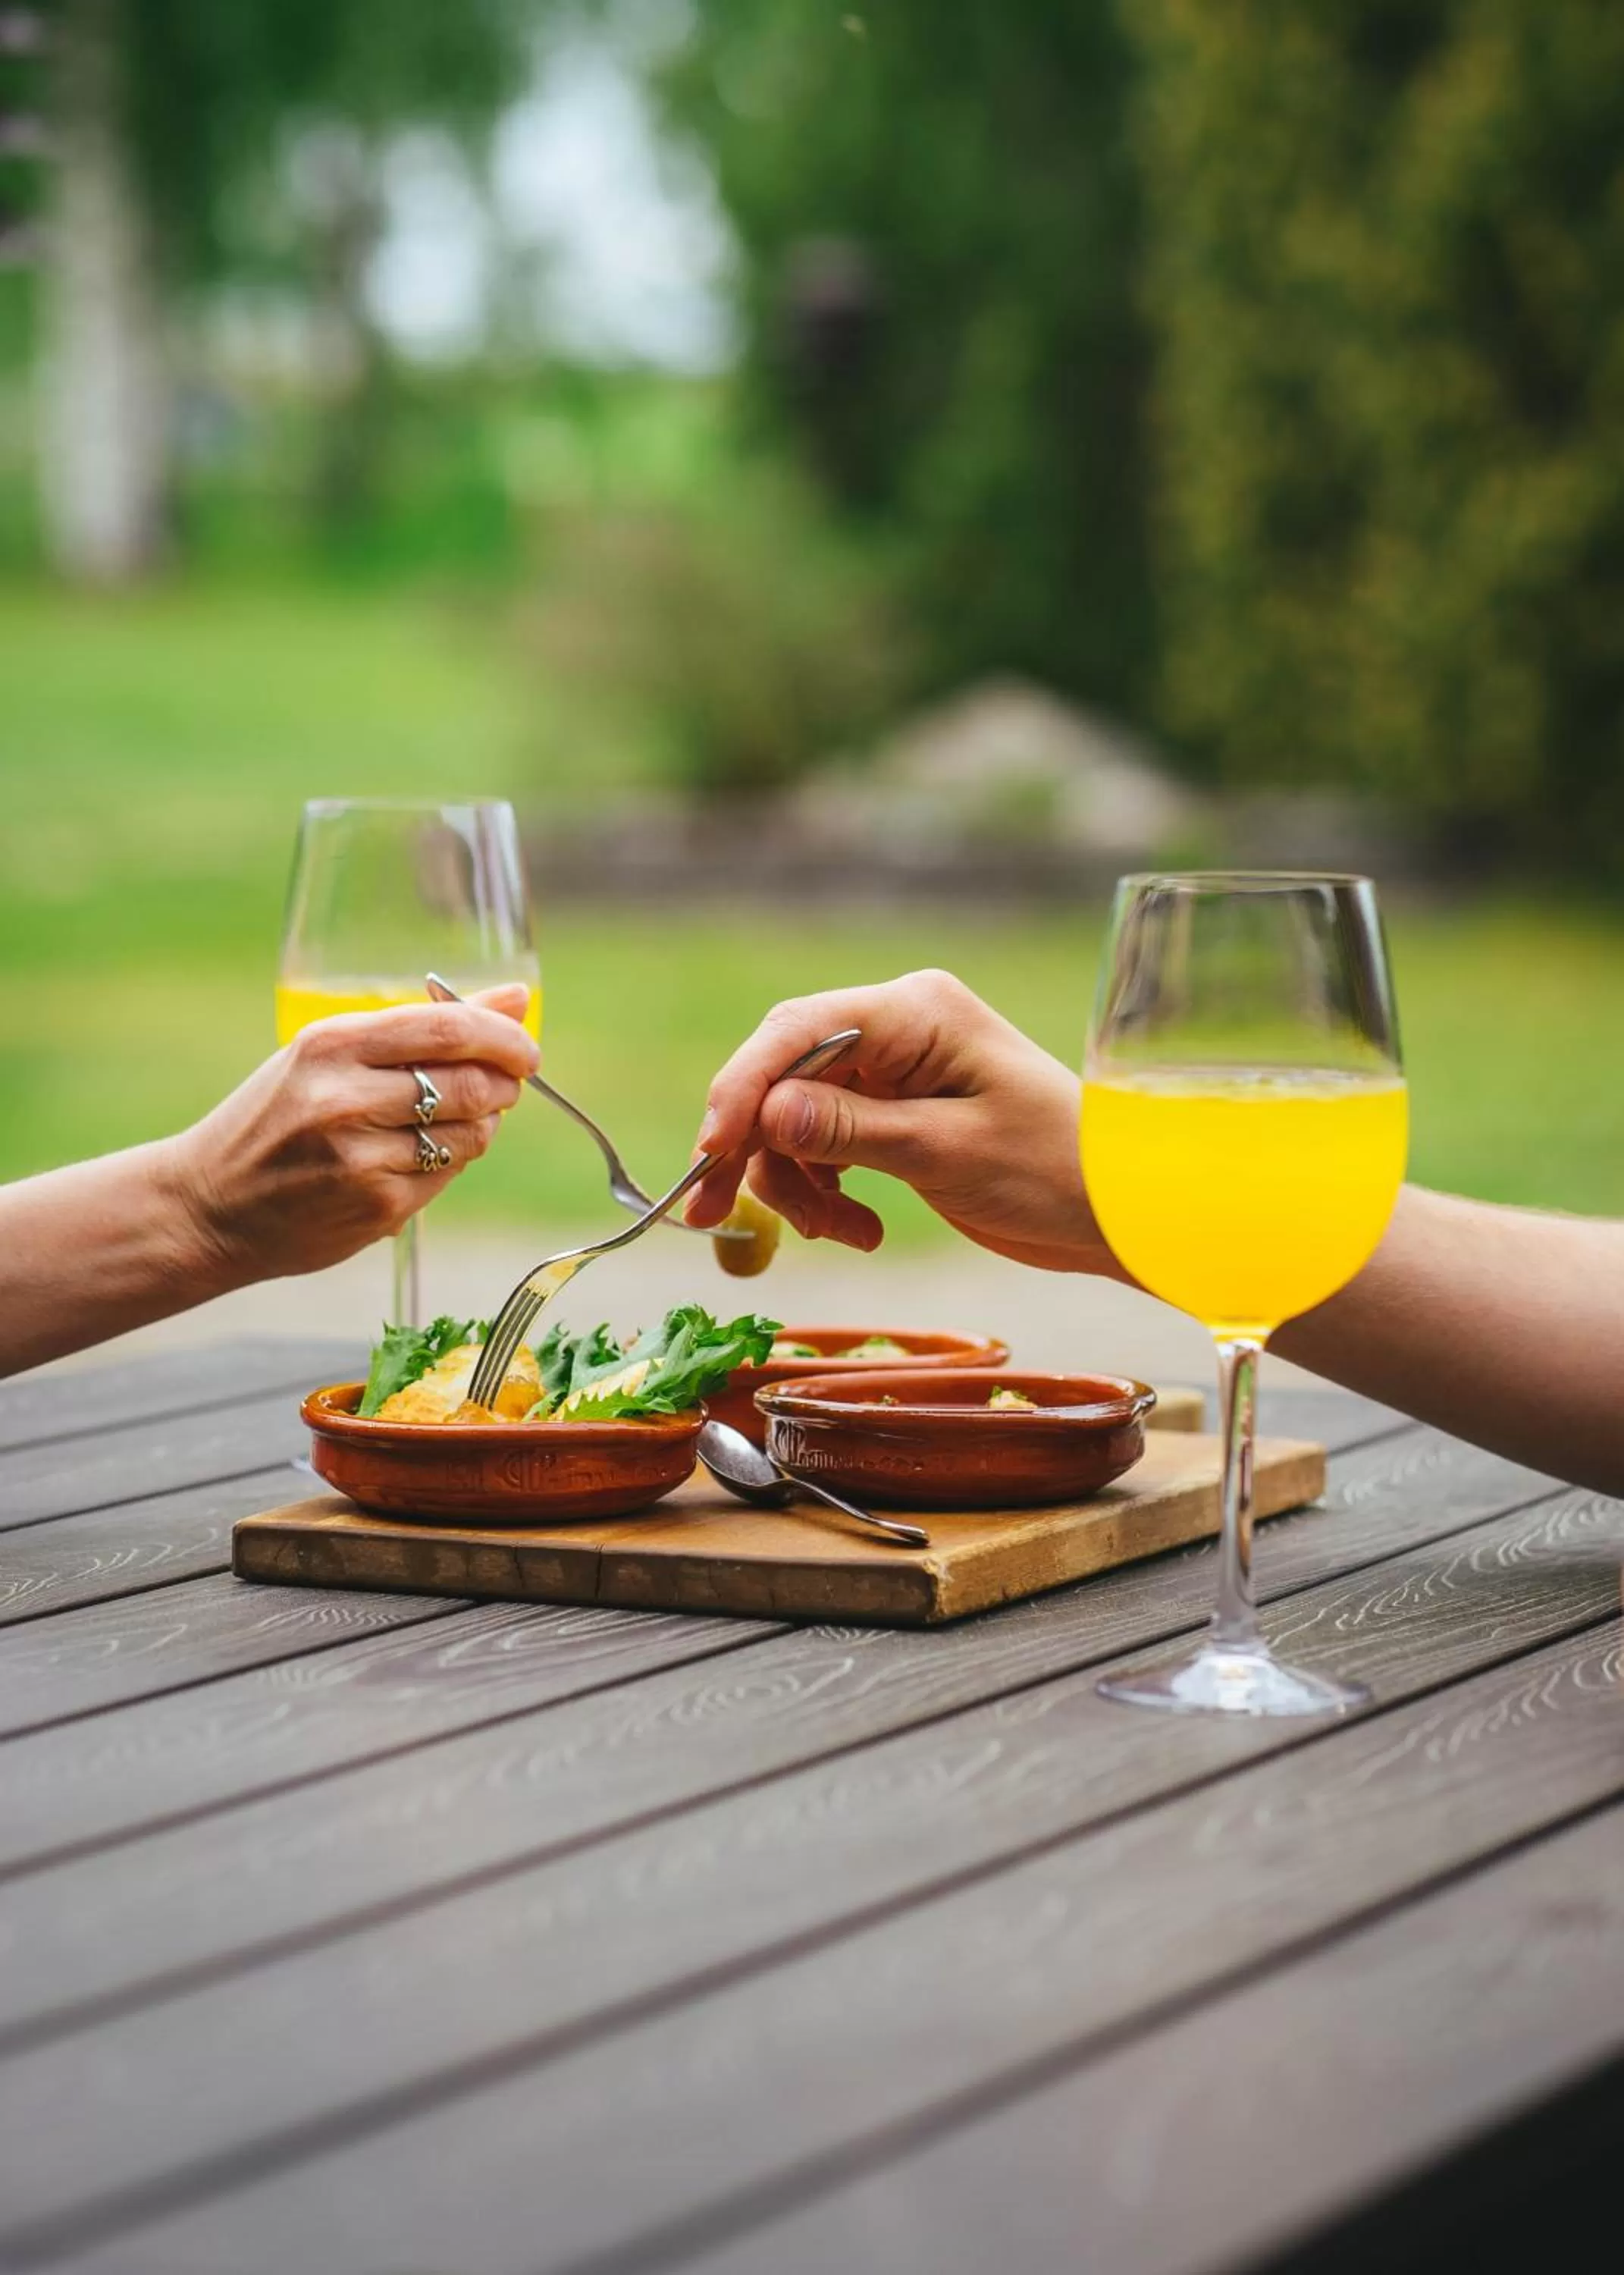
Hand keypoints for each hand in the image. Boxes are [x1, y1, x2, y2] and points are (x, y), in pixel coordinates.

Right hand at [166, 985, 539, 1283]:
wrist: (206, 1207)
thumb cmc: (274, 1121)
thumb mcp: (327, 1056)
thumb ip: (421, 1027)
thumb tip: (517, 997)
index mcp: (330, 1045)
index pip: (448, 1028)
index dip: (504, 1037)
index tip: (525, 1048)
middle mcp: (345, 1099)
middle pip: (472, 1083)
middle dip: (506, 1084)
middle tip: (506, 1085)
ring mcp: (362, 1158)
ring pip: (471, 1134)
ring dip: (483, 1125)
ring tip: (454, 1121)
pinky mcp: (379, 1207)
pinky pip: (447, 1175)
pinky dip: (450, 1162)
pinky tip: (416, 1157)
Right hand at [685, 969, 1122, 1275]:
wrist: (1114, 1208)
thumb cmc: (1053, 1170)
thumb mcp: (945, 1152)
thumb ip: (850, 1130)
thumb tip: (764, 1113)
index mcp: (915, 1011)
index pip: (797, 1032)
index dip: (742, 1091)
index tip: (711, 1156)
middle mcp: (897, 1026)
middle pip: (782, 1073)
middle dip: (751, 1145)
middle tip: (712, 1214)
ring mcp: (894, 1068)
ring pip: (794, 1116)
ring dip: (795, 1182)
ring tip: (839, 1233)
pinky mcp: (894, 1111)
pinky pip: (824, 1141)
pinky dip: (823, 1189)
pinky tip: (857, 1229)